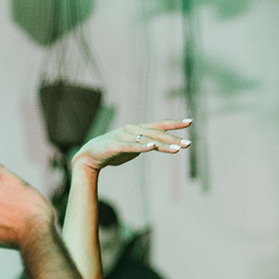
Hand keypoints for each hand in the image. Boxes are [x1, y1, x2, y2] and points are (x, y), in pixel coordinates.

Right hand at [70, 121, 192, 176]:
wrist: (89, 156)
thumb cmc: (113, 152)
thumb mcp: (134, 148)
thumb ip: (146, 145)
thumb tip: (160, 145)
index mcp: (138, 129)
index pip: (160, 124)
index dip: (175, 123)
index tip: (190, 122)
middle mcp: (133, 130)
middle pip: (157, 132)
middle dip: (174, 138)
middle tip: (189, 144)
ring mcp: (124, 136)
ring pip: (147, 139)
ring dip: (163, 144)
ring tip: (178, 148)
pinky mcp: (115, 146)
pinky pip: (131, 146)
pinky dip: (143, 146)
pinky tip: (153, 147)